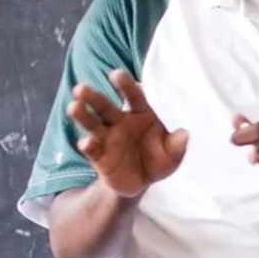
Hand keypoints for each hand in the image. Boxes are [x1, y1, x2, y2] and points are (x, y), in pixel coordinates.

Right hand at [67, 69, 188, 197]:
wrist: (141, 182)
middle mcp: (119, 122)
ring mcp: (107, 138)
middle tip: (80, 88)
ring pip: (92, 123)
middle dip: (92, 96)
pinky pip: (92, 149)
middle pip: (104, 106)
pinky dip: (88, 145)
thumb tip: (184, 135)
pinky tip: (86, 142)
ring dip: (82, 115)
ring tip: (74, 107)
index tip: (116, 74)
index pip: (132, 96)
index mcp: (140, 113)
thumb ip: (177, 145)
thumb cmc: (158, 160)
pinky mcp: (99, 156)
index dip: (125, 85)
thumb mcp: (172, 155)